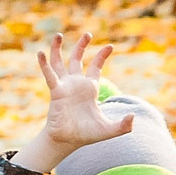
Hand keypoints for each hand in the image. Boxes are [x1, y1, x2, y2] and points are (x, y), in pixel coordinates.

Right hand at [15, 31, 132, 174]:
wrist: (68, 141)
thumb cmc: (86, 134)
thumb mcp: (109, 129)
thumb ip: (123, 125)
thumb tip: (134, 116)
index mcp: (90, 89)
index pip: (96, 67)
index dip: (102, 56)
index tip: (110, 46)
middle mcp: (76, 84)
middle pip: (77, 59)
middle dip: (82, 46)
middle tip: (88, 34)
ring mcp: (65, 86)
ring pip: (60, 63)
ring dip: (58, 49)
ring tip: (59, 35)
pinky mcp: (56, 91)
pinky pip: (50, 75)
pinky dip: (45, 64)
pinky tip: (41, 53)